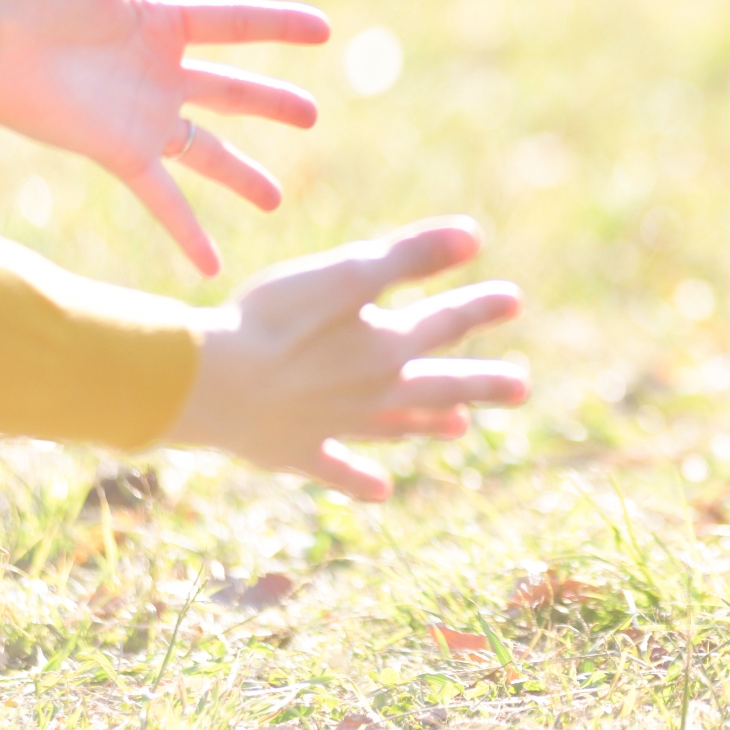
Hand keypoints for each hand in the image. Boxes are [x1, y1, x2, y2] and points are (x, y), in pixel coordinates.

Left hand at [0, 0, 328, 273]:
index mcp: (162, 24)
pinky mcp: (122, 153)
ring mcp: (145, 118)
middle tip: (313, 116)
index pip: (237, 24)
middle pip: (235, 91)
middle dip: (274, 104)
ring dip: (244, 178)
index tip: (324, 30)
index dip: (281, 26)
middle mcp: (161, 75)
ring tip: (277, 201)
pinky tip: (211, 267)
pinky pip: (165, 200)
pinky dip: (188, 234)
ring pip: (210, 152)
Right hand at [168, 217, 524, 500]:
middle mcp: (373, 391)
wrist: (207, 384)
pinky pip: (337, 469)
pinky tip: (381, 492)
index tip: (514, 300)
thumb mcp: (347, 274)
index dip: (480, 307)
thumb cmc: (275, 320)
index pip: (446, 323)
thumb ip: (410, 256)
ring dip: (429, 424)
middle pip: (439, 387)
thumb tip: (475, 237)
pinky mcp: (295, 451)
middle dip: (482, 384)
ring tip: (461, 428)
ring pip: (396, 425)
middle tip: (521, 389)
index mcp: (388, 347)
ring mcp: (336, 425)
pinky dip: (360, 480)